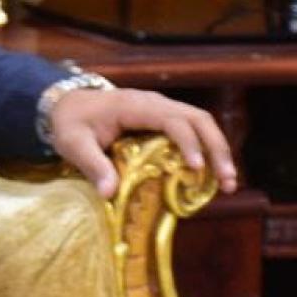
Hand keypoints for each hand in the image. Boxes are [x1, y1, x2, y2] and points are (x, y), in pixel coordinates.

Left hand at [48, 87, 237, 198]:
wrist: (68, 103)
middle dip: (216, 148)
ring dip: (218, 150)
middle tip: (227, 180)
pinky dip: (206, 150)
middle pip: (198, 119)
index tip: (195, 168)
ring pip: (201, 123)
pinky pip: (192, 130)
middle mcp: (154, 103)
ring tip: (228, 182)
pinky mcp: (164, 120)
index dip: (187, 142)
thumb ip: (91, 164)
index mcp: (134, 105)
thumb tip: (109, 193)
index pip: (172, 119)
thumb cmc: (71, 122)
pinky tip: (211, 176)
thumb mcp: (73, 143)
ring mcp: (162, 109)